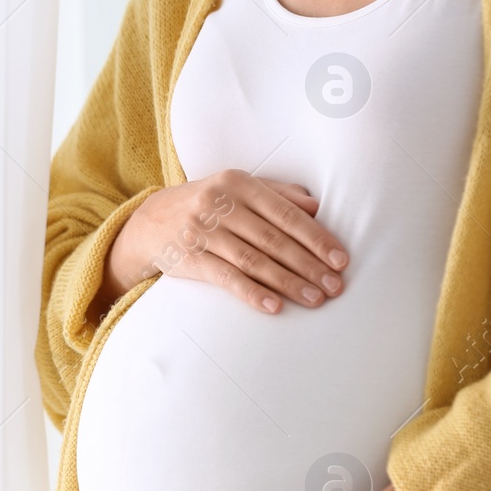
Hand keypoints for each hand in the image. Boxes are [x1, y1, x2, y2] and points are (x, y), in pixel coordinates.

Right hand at [96, 169, 349, 316]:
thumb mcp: (238, 189)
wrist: (150, 221)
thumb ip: (278, 195)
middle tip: (335, 286)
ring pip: (254, 260)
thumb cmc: (207, 204)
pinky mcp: (188, 258)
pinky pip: (225, 279)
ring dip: (288, 283)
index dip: (316, 238)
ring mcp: (202, 232)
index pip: (286, 214)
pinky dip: (251, 293)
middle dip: (309, 265)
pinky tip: (274, 307)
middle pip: (274, 240)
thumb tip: (317, 206)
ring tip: (315, 299)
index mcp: (239, 183)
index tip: (340, 259)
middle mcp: (220, 204)